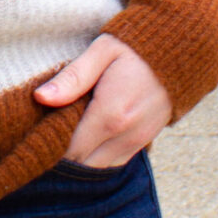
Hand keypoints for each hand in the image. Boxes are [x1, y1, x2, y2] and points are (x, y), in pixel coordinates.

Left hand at [34, 34, 170, 167]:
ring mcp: (137, 142)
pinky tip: (86, 137)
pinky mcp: (144, 143)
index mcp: (110, 115)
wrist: (181, 52)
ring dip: (80, 157)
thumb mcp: (102, 52)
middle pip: (82, 164)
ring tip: (65, 134)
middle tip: (47, 132)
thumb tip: (40, 98)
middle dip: (62, 154)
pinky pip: (113, 163)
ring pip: (97, 168)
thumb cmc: (134, 48)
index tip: (36, 131)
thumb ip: (72, 78)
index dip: (50, 144)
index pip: (69, 149)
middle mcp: (126, 136)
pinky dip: (96, 157)